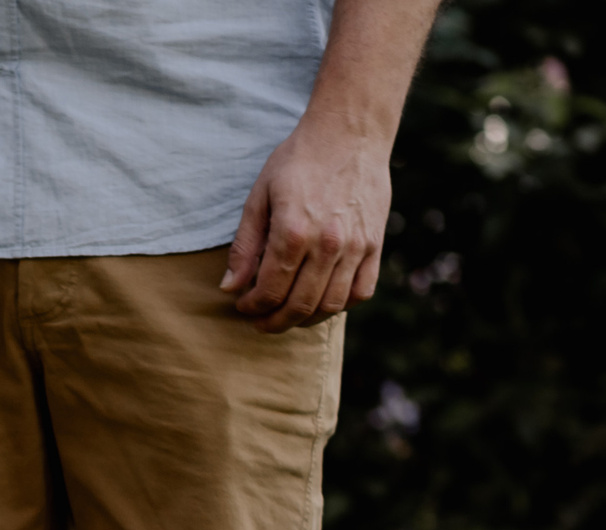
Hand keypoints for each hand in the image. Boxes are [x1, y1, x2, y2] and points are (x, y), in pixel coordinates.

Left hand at [221, 115, 391, 332]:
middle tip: (261, 322)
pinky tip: (322, 300)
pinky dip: (341, 305)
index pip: (270, 291)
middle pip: (300, 306)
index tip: (244, 306)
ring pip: (331, 306)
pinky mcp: (375, 244)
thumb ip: (245, 246)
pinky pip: (361, 291)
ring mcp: (356, 246)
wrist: (350, 132)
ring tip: (289, 315)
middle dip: (275, 322)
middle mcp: (327, 244)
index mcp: (293, 232)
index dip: (253, 307)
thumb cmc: (299, 161)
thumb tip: (229, 288)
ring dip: (306, 320)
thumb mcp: (259, 196)